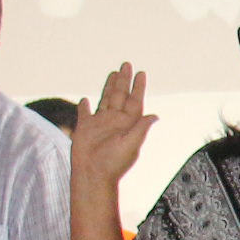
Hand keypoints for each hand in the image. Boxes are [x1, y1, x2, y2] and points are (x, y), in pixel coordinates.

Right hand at [75, 65, 159, 191]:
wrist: (93, 174)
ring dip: (109, 87)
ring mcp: (100, 123)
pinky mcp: (84, 128)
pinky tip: (86, 100)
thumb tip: (155, 116)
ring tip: (113, 74)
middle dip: (124, 81)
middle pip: (120, 95)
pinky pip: (84, 113)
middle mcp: (115, 121)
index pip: (135, 101)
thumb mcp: (131, 145)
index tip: (141, 73)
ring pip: (105, 99)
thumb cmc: (114, 163)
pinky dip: (84, 106)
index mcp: (128, 124)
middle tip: (127, 65)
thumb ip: (140, 129)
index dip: (138, 87)